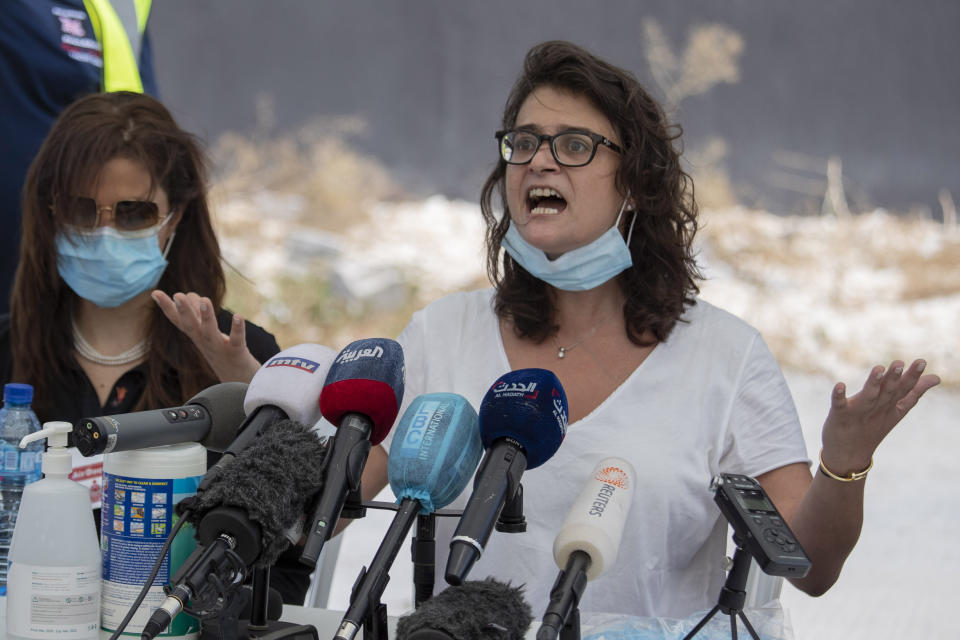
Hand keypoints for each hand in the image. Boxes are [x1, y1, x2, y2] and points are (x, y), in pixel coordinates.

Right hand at [152, 290, 261, 382]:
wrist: (239, 381)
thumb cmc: (222, 351)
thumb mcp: (207, 332)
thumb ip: (198, 314)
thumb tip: (190, 294)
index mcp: (196, 337)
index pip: (178, 321)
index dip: (167, 308)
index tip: (155, 293)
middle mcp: (204, 343)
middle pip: (191, 327)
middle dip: (184, 311)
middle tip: (177, 295)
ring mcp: (219, 349)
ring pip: (210, 333)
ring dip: (207, 317)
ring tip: (205, 300)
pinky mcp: (237, 354)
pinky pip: (236, 341)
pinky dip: (237, 329)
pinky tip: (238, 316)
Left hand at [820, 359, 939, 474]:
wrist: (849, 454)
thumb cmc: (873, 426)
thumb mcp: (896, 409)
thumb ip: (913, 392)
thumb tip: (936, 378)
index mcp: (891, 406)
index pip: (904, 389)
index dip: (913, 376)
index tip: (922, 361)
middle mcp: (877, 408)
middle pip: (887, 392)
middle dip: (893, 378)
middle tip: (898, 363)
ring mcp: (859, 412)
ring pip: (867, 396)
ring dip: (873, 383)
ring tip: (878, 369)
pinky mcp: (839, 416)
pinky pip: (839, 404)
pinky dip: (838, 396)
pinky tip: (839, 385)